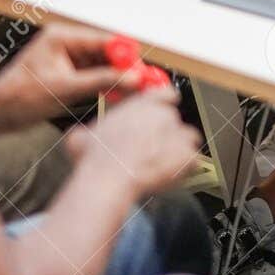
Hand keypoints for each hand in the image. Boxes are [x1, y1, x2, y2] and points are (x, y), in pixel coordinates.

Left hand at [0, 23, 140, 131]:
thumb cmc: (21, 97)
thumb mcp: (65, 89)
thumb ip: (101, 81)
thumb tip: (131, 77)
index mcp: (62, 37)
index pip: (103, 40)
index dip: (126, 54)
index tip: (143, 68)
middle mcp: (66, 43)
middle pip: (105, 52)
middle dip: (125, 67)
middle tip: (144, 81)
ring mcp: (66, 58)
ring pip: (102, 65)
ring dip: (117, 78)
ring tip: (135, 91)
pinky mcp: (67, 73)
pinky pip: (93, 76)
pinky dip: (106, 85)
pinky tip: (119, 95)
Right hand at [65, 88, 200, 198]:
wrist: (110, 179)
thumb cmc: (96, 158)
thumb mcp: (82, 136)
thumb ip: (90, 131)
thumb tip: (81, 135)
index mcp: (143, 105)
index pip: (166, 94)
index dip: (165, 103)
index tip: (162, 111)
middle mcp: (165, 116)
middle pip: (175, 120)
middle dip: (166, 134)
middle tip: (151, 149)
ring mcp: (180, 136)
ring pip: (188, 139)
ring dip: (179, 149)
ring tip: (163, 163)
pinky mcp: (188, 157)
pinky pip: (193, 161)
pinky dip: (185, 168)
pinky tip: (170, 175)